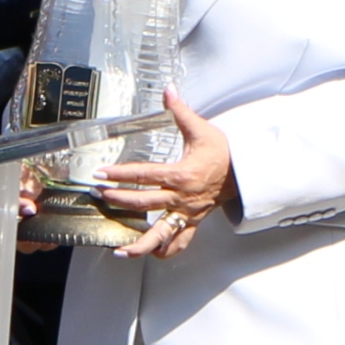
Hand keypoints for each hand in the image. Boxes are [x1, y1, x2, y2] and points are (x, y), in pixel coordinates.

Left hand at [92, 91, 234, 255]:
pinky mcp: (193, 222)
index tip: (102, 174)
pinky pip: (180, 242)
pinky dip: (165, 251)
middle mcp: (181, 198)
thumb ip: (180, 111)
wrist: (244, 172)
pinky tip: (150, 254)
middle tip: (100, 197)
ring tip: (120, 250)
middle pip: (144, 203)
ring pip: (161, 233)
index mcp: (181, 175)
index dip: (120, 174)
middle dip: (118, 201)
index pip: (144, 175)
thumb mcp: (202, 129)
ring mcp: (187, 213)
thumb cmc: (223, 153)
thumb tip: (169, 91)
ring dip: (140, 244)